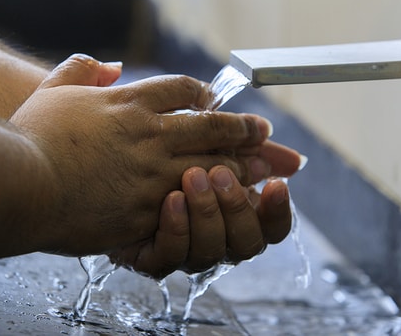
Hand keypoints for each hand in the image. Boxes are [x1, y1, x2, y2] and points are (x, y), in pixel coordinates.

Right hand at [9, 54, 294, 256]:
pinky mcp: (146, 209)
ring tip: (261, 164)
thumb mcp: (52, 90)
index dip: (201, 93)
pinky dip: (216, 200)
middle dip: (242, 127)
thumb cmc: (28, 137)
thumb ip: (81, 70)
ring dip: (241, 163)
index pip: (180, 89)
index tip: (212, 99)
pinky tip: (228, 201)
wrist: (16, 185)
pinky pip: (193, 203)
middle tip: (262, 130)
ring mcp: (151, 172)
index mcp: (128, 102)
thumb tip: (108, 65)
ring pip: (213, 163)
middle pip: (212, 125)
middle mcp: (149, 133)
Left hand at [110, 166, 292, 278]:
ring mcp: (184, 250)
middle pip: (247, 243)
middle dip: (236, 206)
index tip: (276, 182)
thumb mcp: (210, 143)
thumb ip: (249, 149)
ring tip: (191, 176)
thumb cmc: (163, 151)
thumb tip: (294, 160)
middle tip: (219, 173)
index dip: (279, 210)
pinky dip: (175, 228)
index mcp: (235, 215)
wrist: (105, 165)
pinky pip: (169, 258)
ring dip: (206, 213)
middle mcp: (215, 238)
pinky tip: (170, 200)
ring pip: (211, 252)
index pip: (271, 227)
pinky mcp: (150, 258)